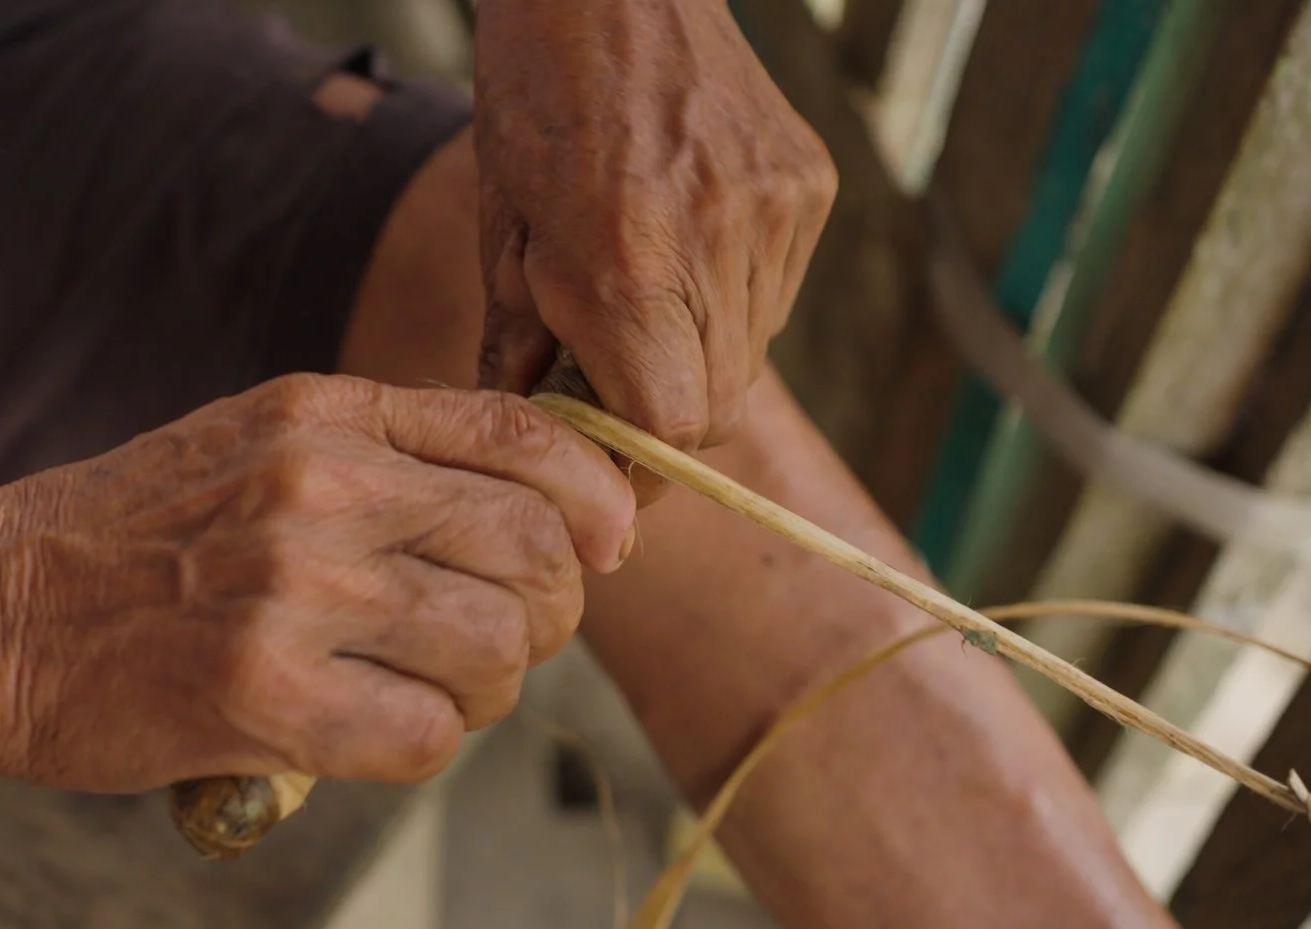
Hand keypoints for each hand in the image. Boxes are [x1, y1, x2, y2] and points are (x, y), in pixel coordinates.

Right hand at [0, 374, 635, 791]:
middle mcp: (320, 486)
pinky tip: (370, 736)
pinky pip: (427, 738)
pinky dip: (421, 749)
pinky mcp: (262, 693)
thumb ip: (382, 458)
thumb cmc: (125, 539)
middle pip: (534, 553)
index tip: (607, 546)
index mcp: (325, 414)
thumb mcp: (253, 444)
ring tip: (426, 693)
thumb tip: (535, 511)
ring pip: (494, 652)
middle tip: (501, 642)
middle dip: (549, 614)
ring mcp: (293, 589)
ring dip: (485, 691)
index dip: (596, 499)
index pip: (524, 436)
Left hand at [473, 0, 834, 486]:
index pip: (669, 428)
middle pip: (716, 405)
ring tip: (645, 290)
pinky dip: (734, 295)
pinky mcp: (809, 186)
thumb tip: (539, 441)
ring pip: (752, 353)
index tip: (599, 452)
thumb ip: (520, 343)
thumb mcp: (500, 222)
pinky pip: (779, 290)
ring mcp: (776, 210)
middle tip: (611, 376)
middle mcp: (719, 241)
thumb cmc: (534, 89)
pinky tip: (686, 242)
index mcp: (627, 260)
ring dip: (699, 353)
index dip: (634, 458)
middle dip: (662, 412)